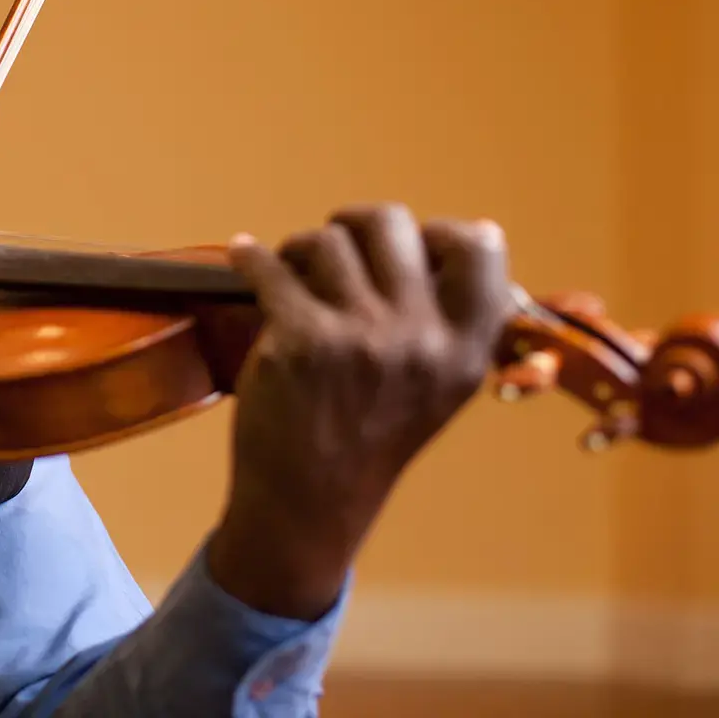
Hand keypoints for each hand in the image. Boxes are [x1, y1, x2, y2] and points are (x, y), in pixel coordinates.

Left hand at [207, 203, 512, 619]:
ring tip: (291, 272)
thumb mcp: (438, 385)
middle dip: (354, 223)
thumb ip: (449, 319)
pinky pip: (269, 265)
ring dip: (300, 249)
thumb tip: (468, 230)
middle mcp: (421, 338)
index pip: (480, 249)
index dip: (442, 231)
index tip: (411, 242)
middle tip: (335, 245)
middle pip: (390, 222)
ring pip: (326, 241)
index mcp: (464, 349)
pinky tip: (243, 256)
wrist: (310, 501)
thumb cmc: (369, 436)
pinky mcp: (302, 339)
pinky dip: (249, 256)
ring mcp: (360, 336)